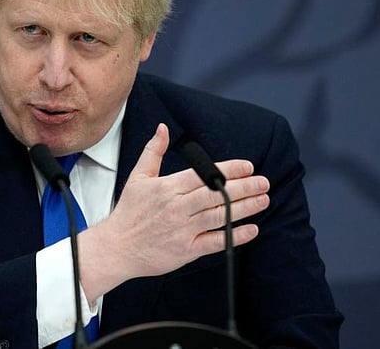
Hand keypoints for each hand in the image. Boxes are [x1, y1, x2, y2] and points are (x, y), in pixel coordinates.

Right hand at [78, 123, 269, 299]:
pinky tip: (251, 230)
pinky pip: (215, 242)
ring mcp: (183, 230)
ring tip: (263, 200)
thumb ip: (153, 151)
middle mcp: (177, 208)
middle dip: (244, 187)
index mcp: (167, 187)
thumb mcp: (138, 177)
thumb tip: (163, 128)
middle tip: (264, 182)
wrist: (116, 248)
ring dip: (245, 208)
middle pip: (216, 195)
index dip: (229, 170)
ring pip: (219, 216)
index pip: (203, 175)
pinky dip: (234, 236)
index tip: (248, 166)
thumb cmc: (129, 212)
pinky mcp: (186, 251)